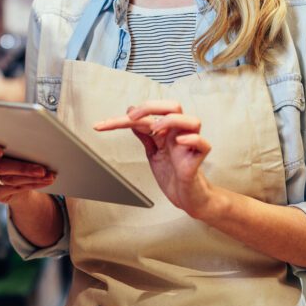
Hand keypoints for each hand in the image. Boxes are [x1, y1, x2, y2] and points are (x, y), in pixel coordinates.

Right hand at [0, 139, 56, 203]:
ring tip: (48, 174)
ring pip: (8, 180)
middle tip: (41, 168)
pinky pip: (15, 188)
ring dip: (31, 177)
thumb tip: (27, 128)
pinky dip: (33, 184)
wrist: (6, 167)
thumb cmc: (6, 145)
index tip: (0, 151)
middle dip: (21, 167)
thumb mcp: (3, 137)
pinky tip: (45, 180)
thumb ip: (6, 134)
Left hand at [94, 100, 214, 215]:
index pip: (148, 115)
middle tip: (132, 117)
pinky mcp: (197, 160)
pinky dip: (191, 139)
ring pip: (192, 121)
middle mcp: (179, 135)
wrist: (189, 198)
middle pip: (173, 107)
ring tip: (156, 129)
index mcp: (167, 132)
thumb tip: (129, 113)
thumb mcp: (153, 152)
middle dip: (151, 106)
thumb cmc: (174, 174)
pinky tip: (180, 142)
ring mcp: (189, 146)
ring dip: (171, 121)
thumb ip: (144, 135)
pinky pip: (203, 144)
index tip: (102, 125)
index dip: (124, 117)